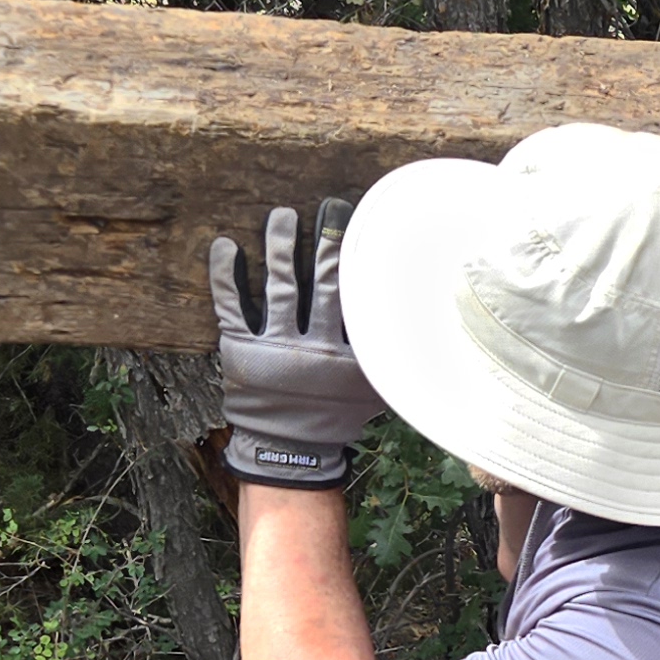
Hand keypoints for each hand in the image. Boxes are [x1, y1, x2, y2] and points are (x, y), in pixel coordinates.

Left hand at [211, 199, 384, 487]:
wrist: (289, 453)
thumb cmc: (336, 416)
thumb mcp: (374, 392)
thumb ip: (394, 362)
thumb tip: (435, 333)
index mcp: (347, 358)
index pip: (355, 300)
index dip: (359, 262)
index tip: (366, 227)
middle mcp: (312, 349)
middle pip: (319, 285)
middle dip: (324, 242)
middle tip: (327, 206)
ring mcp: (274, 349)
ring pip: (278, 289)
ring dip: (279, 249)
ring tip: (281, 216)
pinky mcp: (240, 352)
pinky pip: (231, 309)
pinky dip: (226, 277)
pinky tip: (224, 247)